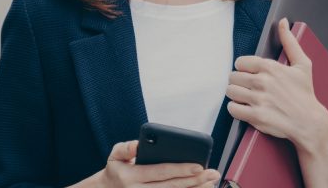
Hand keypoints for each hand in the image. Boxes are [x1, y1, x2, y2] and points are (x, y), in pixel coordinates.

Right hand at [97, 140, 220, 187]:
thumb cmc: (116, 170)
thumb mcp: (115, 156)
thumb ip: (125, 149)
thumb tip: (137, 144)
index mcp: (132, 176)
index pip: (161, 172)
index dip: (181, 169)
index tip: (199, 165)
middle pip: (172, 186)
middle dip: (195, 180)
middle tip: (213, 173)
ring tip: (211, 183)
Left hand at [225, 18, 327, 154]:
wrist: (309, 122)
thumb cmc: (305, 93)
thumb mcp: (302, 65)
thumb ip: (289, 42)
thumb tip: (283, 21)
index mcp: (270, 67)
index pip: (240, 62)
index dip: (244, 69)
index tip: (250, 74)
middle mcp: (262, 82)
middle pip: (233, 77)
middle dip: (239, 82)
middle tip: (248, 87)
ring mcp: (258, 99)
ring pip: (231, 91)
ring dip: (236, 95)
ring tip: (246, 97)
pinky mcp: (256, 116)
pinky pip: (232, 109)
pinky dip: (236, 109)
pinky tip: (245, 108)